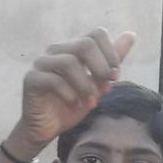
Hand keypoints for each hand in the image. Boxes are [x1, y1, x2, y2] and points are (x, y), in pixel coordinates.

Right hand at [10, 28, 135, 156]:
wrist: (48, 127)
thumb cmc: (73, 104)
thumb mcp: (98, 83)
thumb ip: (111, 61)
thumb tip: (131, 34)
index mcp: (73, 48)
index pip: (96, 34)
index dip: (111, 54)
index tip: (114, 77)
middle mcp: (56, 50)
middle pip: (85, 44)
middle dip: (101, 69)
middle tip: (105, 89)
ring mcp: (42, 63)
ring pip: (68, 62)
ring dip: (85, 85)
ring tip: (91, 102)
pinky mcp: (31, 79)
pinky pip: (53, 80)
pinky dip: (69, 94)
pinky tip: (74, 104)